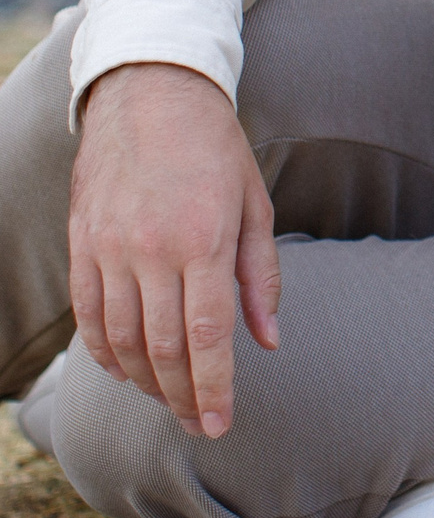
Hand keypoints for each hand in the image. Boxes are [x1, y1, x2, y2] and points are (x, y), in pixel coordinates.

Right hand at [69, 63, 279, 438]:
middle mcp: (152, 249)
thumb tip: (267, 340)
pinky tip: (127, 369)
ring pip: (122, 341)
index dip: (214, 387)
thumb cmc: (215, 147)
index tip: (222, 422)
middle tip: (201, 423)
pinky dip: (106, 353)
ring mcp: (109, 249)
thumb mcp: (254, 201)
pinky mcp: (83, 245)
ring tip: (171, 398)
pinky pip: (88, 316)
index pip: (206, 336)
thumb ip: (261, 275)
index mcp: (204, 237)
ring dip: (146, 381)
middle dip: (183, 397)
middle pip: (163, 349)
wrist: (151, 95)